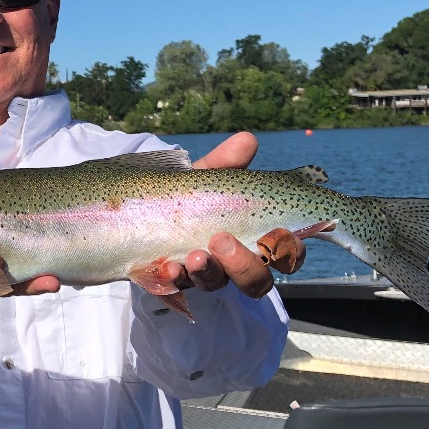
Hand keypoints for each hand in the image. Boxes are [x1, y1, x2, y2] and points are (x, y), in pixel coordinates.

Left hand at [160, 131, 305, 298]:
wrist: (137, 209)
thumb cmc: (188, 194)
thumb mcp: (205, 177)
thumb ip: (225, 163)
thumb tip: (247, 140)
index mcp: (255, 237)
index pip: (287, 253)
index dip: (290, 251)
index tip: (278, 234)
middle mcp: (234, 262)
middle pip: (257, 281)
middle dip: (244, 265)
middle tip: (221, 240)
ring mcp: (204, 274)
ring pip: (219, 285)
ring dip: (210, 273)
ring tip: (195, 255)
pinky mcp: (174, 281)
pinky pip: (179, 289)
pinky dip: (176, 279)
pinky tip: (168, 267)